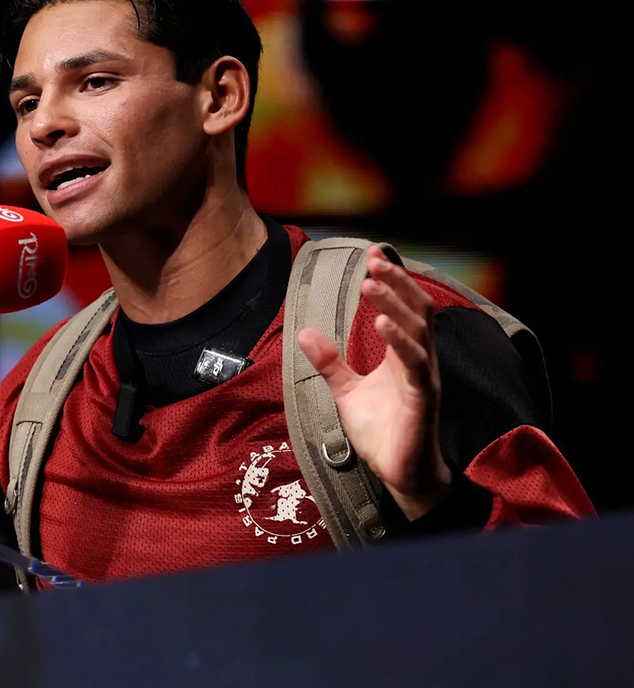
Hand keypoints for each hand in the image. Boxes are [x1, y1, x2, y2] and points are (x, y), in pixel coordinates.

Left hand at [296, 246, 451, 519]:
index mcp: (404, 355)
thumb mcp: (346, 391)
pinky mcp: (423, 398)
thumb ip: (330, 361)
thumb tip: (304, 331)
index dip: (392, 280)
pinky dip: (399, 340)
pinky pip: (415, 363)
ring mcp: (424, 378)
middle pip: (416, 310)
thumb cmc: (380, 431)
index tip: (372, 254)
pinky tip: (380, 323)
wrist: (398, 473)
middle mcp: (419, 360)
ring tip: (369, 283)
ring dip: (393, 304)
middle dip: (396, 283)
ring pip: (417, 330)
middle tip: (374, 260)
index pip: (403, 308)